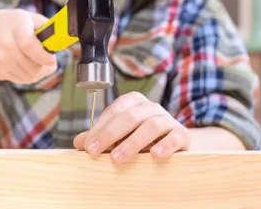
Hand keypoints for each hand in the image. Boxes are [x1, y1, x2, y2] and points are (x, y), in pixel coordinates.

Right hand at [0, 9, 57, 83]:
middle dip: (46, 65)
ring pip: (30, 76)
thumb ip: (45, 26)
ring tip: (38, 61)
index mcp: (15, 27)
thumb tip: (59, 40)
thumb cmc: (7, 25)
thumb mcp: (25, 17)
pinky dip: (29, 75)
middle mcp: (6, 46)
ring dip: (39, 71)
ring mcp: (1, 62)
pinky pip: (22, 80)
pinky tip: (26, 64)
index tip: (52, 58)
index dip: (44, 56)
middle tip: (48, 59)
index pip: (29, 46)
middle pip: (34, 67)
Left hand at [73, 92, 189, 161]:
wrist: (175, 146)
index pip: (115, 110)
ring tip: (117, 158)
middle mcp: (151, 107)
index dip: (100, 127)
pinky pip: (175, 137)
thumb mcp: (120, 137)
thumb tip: (78, 142)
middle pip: (130, 116)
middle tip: (95, 151)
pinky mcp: (182, 134)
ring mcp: (168, 119)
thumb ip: (101, 137)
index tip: (87, 146)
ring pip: (150, 126)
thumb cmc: (142, 140)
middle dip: (109, 134)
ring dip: (132, 142)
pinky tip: (155, 156)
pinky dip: (165, 145)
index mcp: (134, 103)